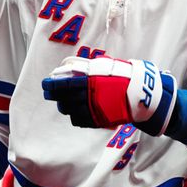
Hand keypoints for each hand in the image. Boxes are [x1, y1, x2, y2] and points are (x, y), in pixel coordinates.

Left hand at [41, 56, 176, 135]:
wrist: (141, 94)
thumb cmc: (122, 76)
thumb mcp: (103, 67)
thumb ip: (85, 68)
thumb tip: (66, 68)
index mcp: (90, 82)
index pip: (64, 85)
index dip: (51, 86)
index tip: (45, 84)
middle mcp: (89, 97)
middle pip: (63, 99)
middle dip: (54, 96)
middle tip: (49, 93)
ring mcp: (93, 110)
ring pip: (70, 111)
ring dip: (64, 105)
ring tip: (64, 101)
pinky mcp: (98, 120)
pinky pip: (79, 120)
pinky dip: (75, 115)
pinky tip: (76, 110)